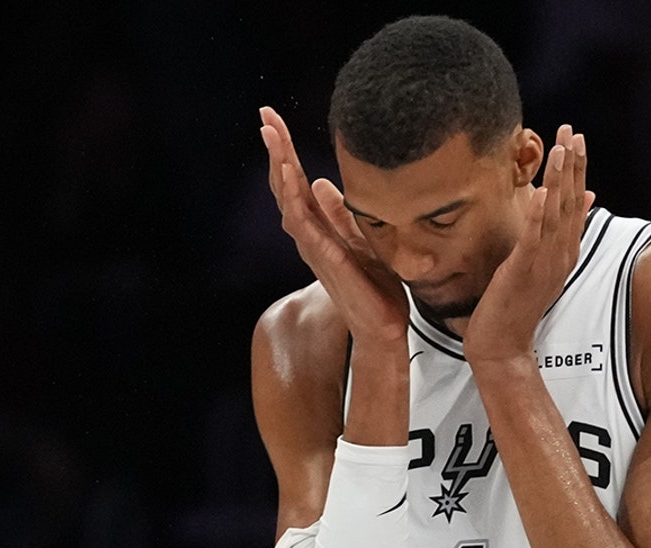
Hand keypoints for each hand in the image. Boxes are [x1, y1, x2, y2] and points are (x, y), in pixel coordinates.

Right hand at [260, 106, 407, 345]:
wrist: (384, 328)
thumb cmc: (374, 289)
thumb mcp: (361, 240)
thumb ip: (341, 215)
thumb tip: (323, 184)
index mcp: (318, 229)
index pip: (295, 183)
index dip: (284, 150)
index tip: (272, 117)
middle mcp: (311, 237)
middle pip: (286, 187)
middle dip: (277, 150)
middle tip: (266, 116)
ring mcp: (317, 251)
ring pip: (291, 204)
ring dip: (282, 170)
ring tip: (273, 139)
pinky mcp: (331, 264)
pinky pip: (310, 230)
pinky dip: (299, 204)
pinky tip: (295, 181)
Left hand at [464, 124, 593, 365]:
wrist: (503, 345)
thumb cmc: (516, 305)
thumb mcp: (541, 265)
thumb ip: (558, 234)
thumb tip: (580, 202)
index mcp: (564, 252)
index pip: (576, 203)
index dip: (577, 169)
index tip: (577, 139)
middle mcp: (560, 255)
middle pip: (571, 202)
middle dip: (573, 164)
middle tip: (573, 130)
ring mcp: (544, 264)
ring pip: (556, 215)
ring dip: (560, 180)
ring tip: (561, 148)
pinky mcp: (523, 272)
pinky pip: (533, 240)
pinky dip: (538, 215)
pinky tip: (541, 192)